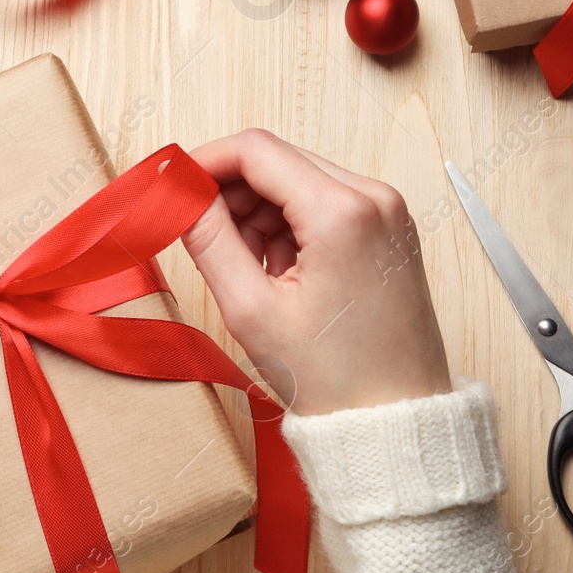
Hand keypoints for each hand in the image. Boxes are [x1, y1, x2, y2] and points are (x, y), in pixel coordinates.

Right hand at [181, 130, 450, 416]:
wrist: (397, 421)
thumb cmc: (335, 379)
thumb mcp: (251, 309)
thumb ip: (208, 239)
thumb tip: (180, 195)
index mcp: (342, 212)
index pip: (256, 150)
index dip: (205, 162)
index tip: (175, 187)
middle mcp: (374, 198)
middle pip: (279, 162)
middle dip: (233, 194)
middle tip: (207, 240)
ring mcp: (388, 212)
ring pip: (299, 182)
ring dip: (261, 215)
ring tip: (253, 274)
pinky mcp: (390, 230)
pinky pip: (325, 204)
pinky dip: (291, 228)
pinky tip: (282, 274)